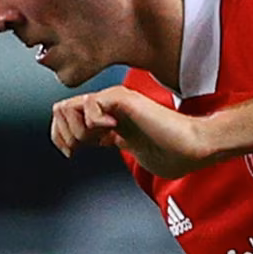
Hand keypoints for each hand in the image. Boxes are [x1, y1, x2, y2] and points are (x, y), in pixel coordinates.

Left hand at [51, 85, 222, 177]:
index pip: (65, 117)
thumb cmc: (173, 153)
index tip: (72, 154)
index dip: (60, 137)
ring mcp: (114, 101)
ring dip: (78, 130)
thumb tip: (94, 148)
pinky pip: (90, 104)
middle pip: (59, 110)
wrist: (193, 147)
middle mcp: (108, 106)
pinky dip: (93, 123)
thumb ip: (112, 145)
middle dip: (65, 135)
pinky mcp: (123, 99)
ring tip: (99, 140)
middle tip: (84, 148)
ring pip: (68, 106)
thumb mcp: (132, 152)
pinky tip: (113, 132)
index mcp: (108, 118)